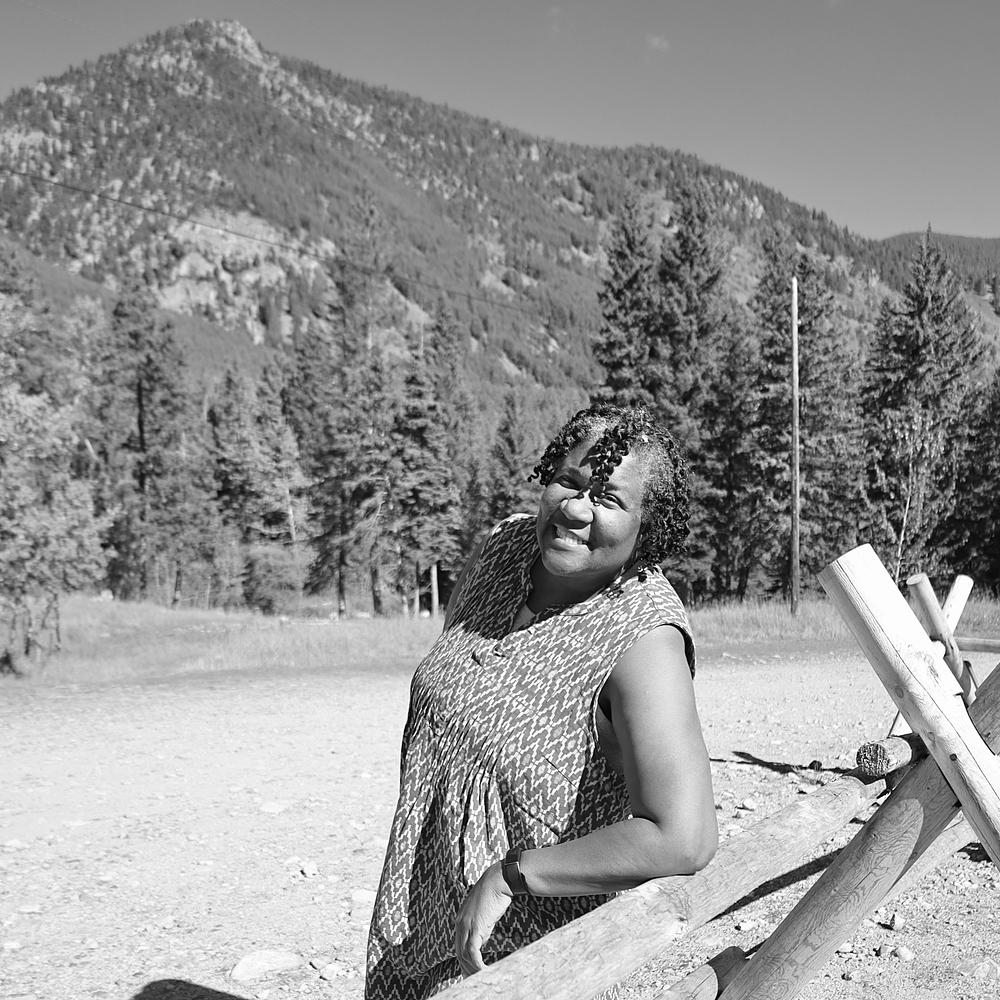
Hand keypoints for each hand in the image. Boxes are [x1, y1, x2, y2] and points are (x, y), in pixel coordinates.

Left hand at [454, 861, 512, 975]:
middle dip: (466, 969)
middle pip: (459, 953)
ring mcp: (466, 926)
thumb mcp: (484, 915)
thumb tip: (481, 943)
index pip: (459, 946)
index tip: (469, 972)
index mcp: (461, 921)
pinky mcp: (476, 927)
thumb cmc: (494, 895)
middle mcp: (460, 924)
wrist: (498, 881)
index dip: (463, 961)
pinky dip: (477, 964)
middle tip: (473, 981)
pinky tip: (484, 971)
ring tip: (481, 978)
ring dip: (473, 970)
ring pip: (465, 955)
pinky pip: (473, 952)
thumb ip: (480, 929)